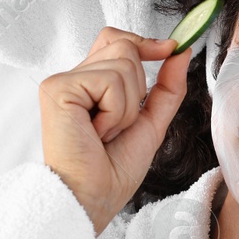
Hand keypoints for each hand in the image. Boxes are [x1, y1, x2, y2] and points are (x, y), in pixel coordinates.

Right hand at [39, 28, 191, 232]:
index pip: (116, 40)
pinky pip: (110, 81)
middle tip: (116, 125)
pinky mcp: (57, 89)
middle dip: (138, 88)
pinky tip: (96, 132)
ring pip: (123, 63)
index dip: (144, 41)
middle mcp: (73, 78)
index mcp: (91, 84)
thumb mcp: (151, 122)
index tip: (170, 48)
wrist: (93, 199)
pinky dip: (115, 112)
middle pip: (124, 46)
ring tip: (105, 133)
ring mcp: (62, 82)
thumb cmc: (113, 170)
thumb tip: (181, 51)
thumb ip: (167, 86)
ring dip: (127, 107)